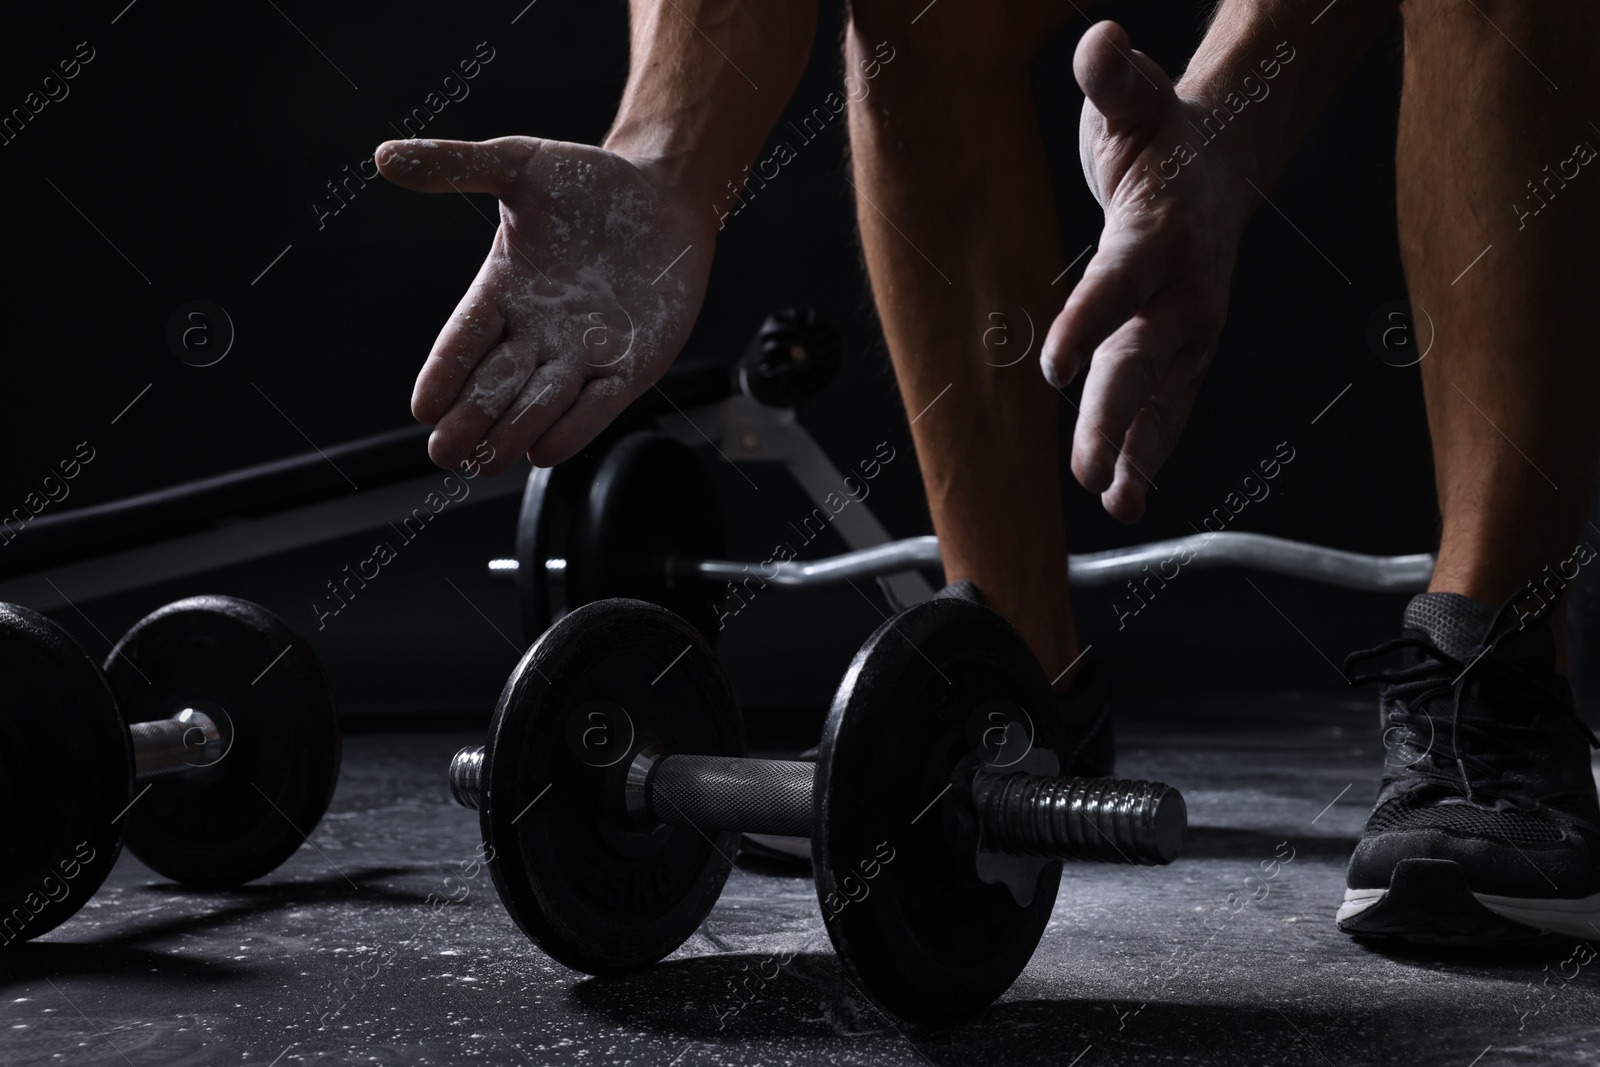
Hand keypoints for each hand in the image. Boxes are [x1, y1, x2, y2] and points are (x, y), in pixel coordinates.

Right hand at [376, 136, 714, 474]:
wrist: (662, 193)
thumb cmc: (586, 182)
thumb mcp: (517, 165)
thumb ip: (454, 165)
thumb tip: (385, 157)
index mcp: (501, 292)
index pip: (463, 341)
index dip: (444, 373)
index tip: (422, 407)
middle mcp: (536, 332)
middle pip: (494, 385)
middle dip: (470, 419)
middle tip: (445, 453)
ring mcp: (582, 354)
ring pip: (540, 403)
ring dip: (513, 431)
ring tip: (487, 461)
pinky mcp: (630, 366)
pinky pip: (597, 406)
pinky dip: (573, 428)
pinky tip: (544, 451)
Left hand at [1043, 22, 1254, 521]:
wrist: (1228, 154)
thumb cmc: (1164, 130)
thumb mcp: (1132, 99)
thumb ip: (1110, 78)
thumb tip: (1097, 40)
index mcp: (1160, 230)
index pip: (1119, 281)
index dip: (1090, 322)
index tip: (1057, 368)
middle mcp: (1184, 285)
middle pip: (1145, 357)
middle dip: (1116, 416)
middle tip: (1086, 469)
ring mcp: (1192, 321)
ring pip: (1164, 394)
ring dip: (1137, 449)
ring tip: (1114, 502)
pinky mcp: (1188, 344)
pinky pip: (1170, 402)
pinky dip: (1148, 449)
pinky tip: (1122, 495)